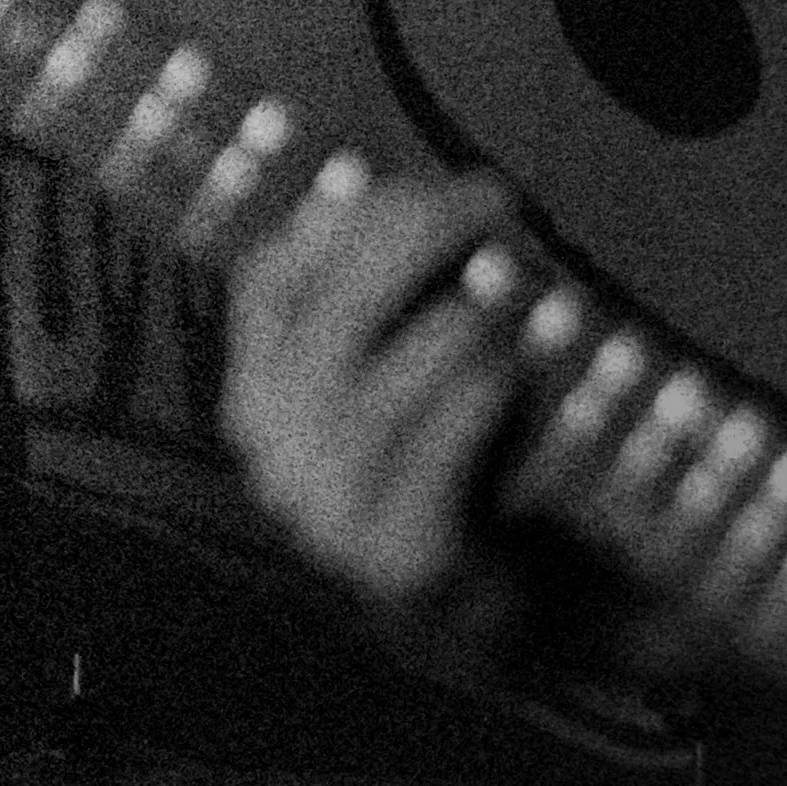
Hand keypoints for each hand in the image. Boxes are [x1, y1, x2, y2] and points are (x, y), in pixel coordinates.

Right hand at [222, 172, 521, 610]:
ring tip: (499, 305)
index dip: (342, 218)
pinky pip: (418, 472)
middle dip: (406, 247)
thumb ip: (413, 294)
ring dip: (442, 334)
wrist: (521, 606)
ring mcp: (330, 517)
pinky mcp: (399, 567)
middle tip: (489, 199)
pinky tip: (502, 374)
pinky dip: (459, 411)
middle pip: (323, 327)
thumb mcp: (425, 362)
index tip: (425, 178)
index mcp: (265, 394)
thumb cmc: (474, 458)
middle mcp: (278, 456)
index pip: (267, 282)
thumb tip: (446, 191)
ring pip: (364, 401)